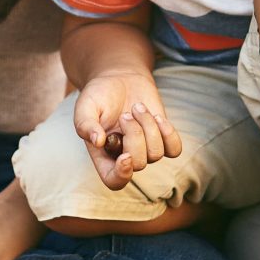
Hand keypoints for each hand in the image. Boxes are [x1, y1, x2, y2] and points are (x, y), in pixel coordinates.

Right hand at [73, 68, 180, 189]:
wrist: (119, 78)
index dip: (122, 175)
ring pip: (156, 153)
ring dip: (148, 126)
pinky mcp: (162, 139)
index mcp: (103, 156)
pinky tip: (157, 117)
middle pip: (139, 163)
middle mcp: (125, 157)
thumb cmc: (99, 95)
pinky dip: (168, 133)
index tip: (125, 156)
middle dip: (134, 135)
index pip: (114, 181)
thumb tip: (97, 141)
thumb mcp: (85, 106)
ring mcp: (146, 150)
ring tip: (137, 108)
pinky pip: (174, 149)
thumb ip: (85, 124)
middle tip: (125, 114)